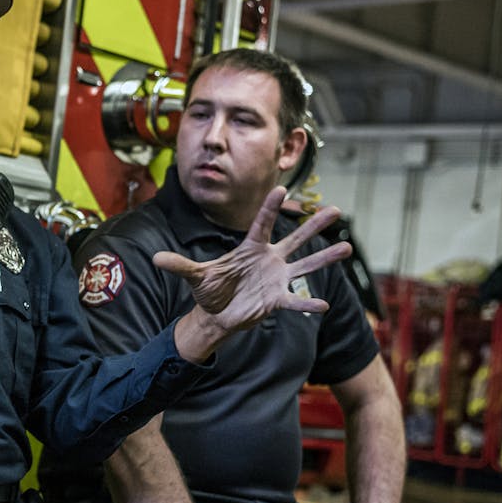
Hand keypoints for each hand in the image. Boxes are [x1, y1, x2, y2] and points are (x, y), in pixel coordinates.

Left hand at [160, 187, 350, 359]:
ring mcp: (276, 278)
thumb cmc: (210, 289)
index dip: (270, 208)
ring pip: (305, 265)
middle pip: (295, 238)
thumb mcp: (195, 276)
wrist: (216, 314)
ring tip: (347, 247)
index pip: (262, 223)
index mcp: (249, 248)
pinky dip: (307, 304)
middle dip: (314, 225)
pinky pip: (295, 300)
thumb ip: (179, 265)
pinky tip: (323, 305)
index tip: (281, 188)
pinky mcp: (276, 300)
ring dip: (325, 257)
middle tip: (336, 210)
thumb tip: (155, 258)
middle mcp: (269, 259)